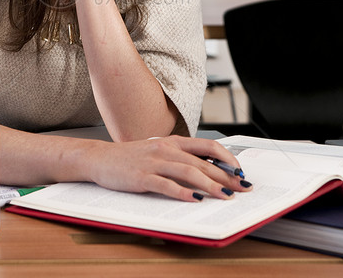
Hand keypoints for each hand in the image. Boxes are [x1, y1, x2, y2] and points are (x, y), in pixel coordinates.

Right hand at [80, 135, 251, 201]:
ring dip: (210, 185)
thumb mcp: (160, 151)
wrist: (100, 158)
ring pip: (188, 173)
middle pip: (202, 163)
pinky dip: (182, 193)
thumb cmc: (132, 157)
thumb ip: (182, 158)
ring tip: (225, 196)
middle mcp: (166, 150)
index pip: (208, 147)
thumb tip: (209, 170)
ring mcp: (154, 163)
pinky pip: (166, 185)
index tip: (240, 171)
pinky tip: (195, 199)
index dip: (227, 159)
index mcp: (173, 142)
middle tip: (242, 188)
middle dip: (226, 177)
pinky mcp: (142, 177)